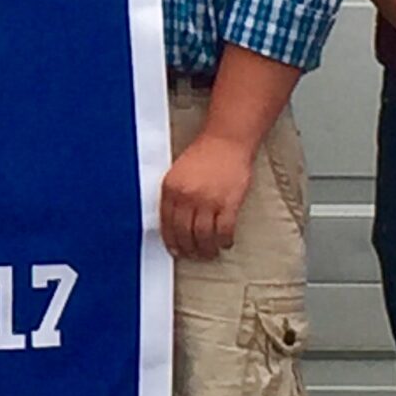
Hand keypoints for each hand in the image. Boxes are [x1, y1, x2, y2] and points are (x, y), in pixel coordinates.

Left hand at [159, 130, 251, 260]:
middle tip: (193, 255)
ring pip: (204, 236)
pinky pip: (224, 231)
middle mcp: (187, 196)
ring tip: (209, 253)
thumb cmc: (204, 154)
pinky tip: (225, 243)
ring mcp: (208, 201)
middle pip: (184, 233)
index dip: (171, 240)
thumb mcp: (178, 172)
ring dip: (206, 249)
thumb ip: (174, 195)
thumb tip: (173, 222)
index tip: (175, 249)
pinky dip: (224, 241)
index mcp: (171, 188)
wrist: (226, 140)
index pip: (166, 223)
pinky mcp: (228, 203)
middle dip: (188, 249)